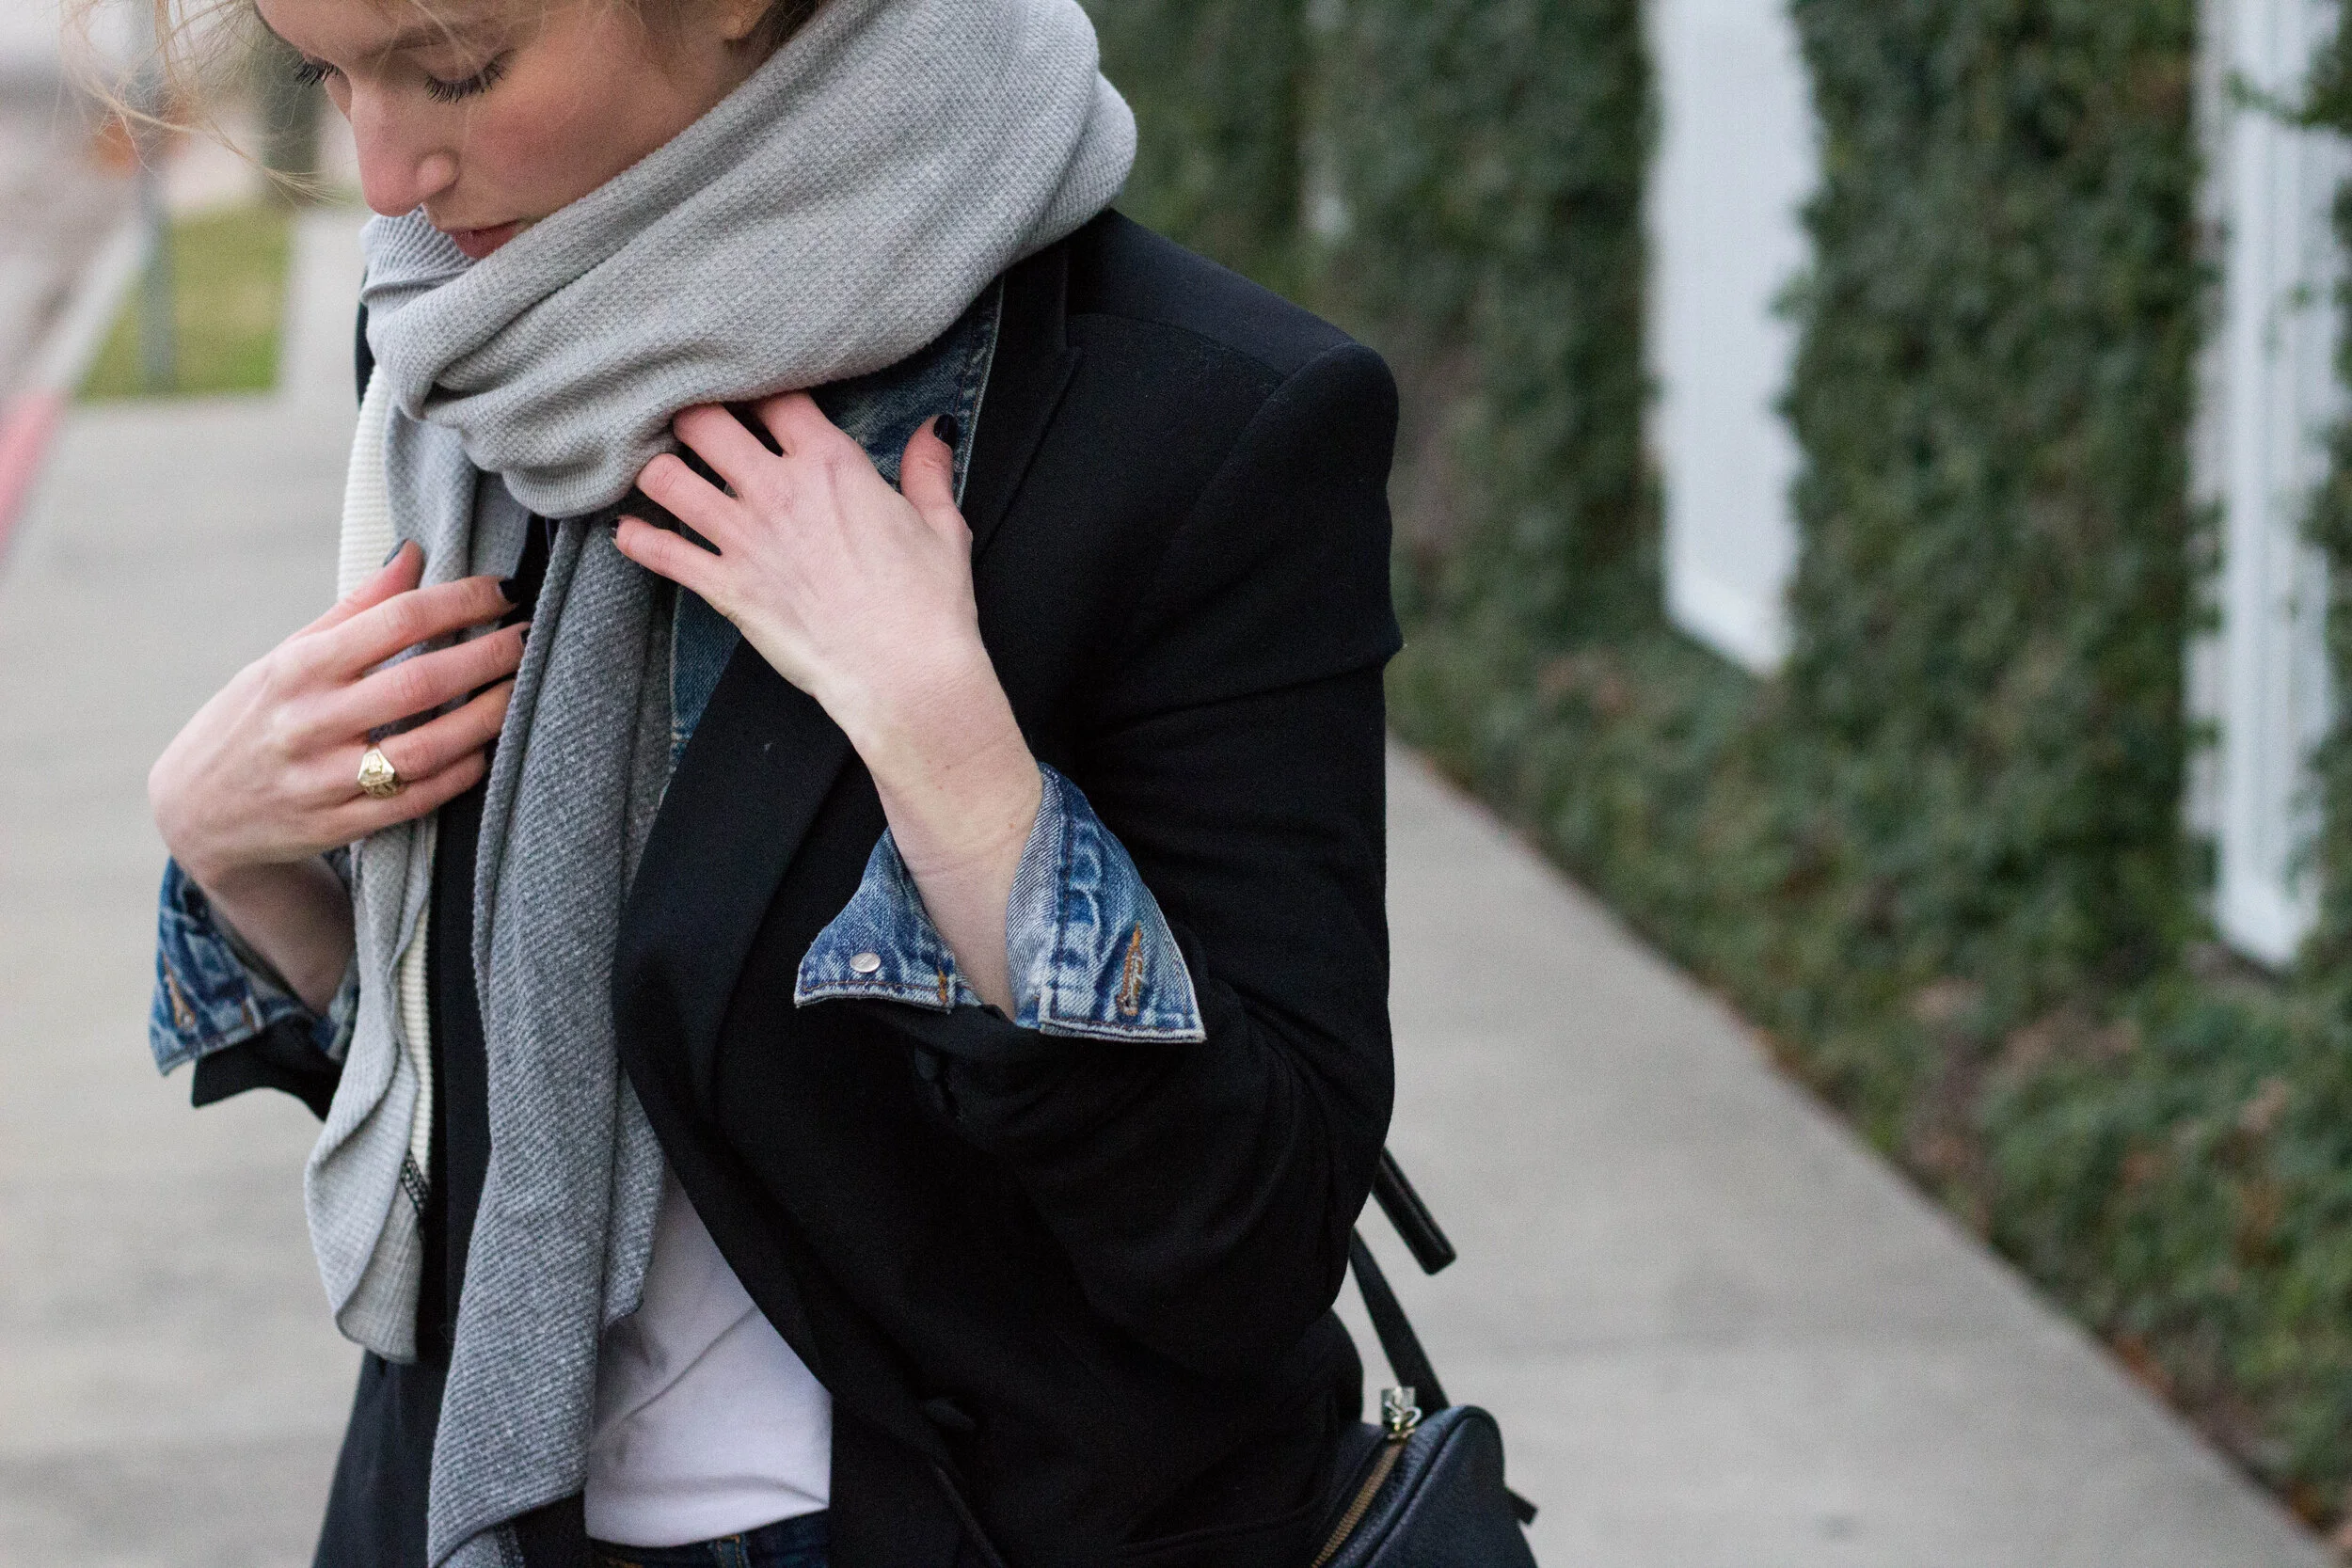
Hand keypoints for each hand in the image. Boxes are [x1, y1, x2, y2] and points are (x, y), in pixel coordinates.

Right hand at [149, 543, 523, 887]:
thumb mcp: (287, 656)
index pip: (395, 622)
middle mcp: (309, 722)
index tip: (502, 591)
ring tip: (521, 691)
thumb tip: (412, 553)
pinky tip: (487, 749)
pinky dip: (460, 774)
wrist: (197, 812)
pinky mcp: (338, 824)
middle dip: (486, 657)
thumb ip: (354, 609)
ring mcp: (323, 779)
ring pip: (424, 750)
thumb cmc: (254, 715)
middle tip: (530, 637)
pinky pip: (415, 800)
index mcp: (298, 667)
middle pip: (418, 684)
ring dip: (484, 719)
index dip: (458, 602)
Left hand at [614, 396, 1041, 1011]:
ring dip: (656, 471)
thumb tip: (932, 430)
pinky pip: (662, 553)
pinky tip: (628, 533)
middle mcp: (778, 490)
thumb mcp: (941, 526)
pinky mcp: (726, 588)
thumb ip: (928, 471)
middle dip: (690, 416)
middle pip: (705, 422)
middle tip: (686, 422)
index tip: (747, 391)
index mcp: (831, 464)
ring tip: (655, 470)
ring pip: (668, 479)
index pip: (774, 397)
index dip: (754, 387)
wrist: (905, 673)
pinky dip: (637, 541)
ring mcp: (745, 538)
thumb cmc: (927, 604)